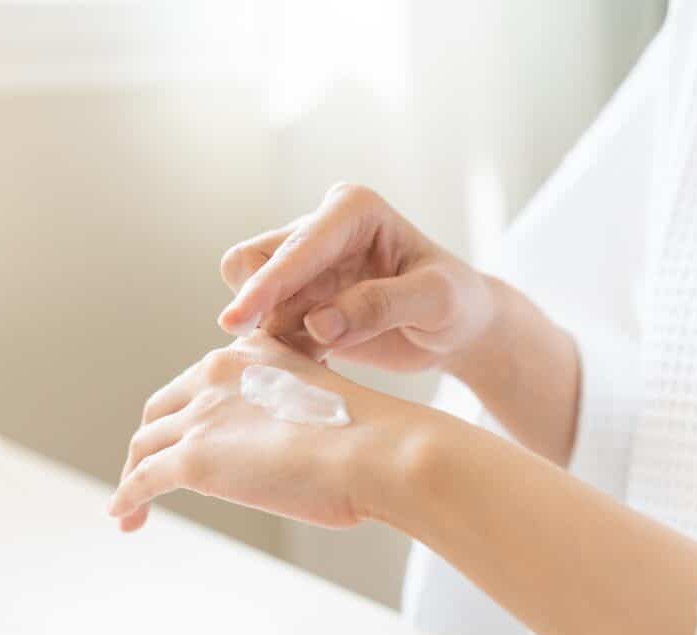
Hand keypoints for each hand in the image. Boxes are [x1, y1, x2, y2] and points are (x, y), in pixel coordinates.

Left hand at [109, 331, 425, 531]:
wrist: (377, 451)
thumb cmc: (369, 439)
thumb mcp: (322, 402)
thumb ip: (290, 414)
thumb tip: (288, 452)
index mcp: (251, 354)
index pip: (198, 382)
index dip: (186, 415)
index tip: (186, 438)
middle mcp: (217, 374)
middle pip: (161, 410)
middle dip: (152, 442)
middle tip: (151, 472)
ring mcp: (203, 416)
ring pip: (144, 445)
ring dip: (133, 476)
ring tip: (131, 508)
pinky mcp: (194, 458)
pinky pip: (143, 479)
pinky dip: (127, 498)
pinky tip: (123, 515)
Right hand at [217, 183, 493, 371]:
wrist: (457, 330)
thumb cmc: (456, 303)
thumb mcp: (436, 301)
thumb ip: (381, 305)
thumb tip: (317, 323)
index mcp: (352, 211)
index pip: (296, 247)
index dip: (266, 284)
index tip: (238, 320)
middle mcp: (320, 229)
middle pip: (253, 262)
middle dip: (257, 306)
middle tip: (280, 347)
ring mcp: (305, 268)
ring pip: (253, 298)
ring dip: (271, 333)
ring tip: (321, 355)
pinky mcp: (299, 303)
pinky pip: (266, 327)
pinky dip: (281, 350)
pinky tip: (319, 362)